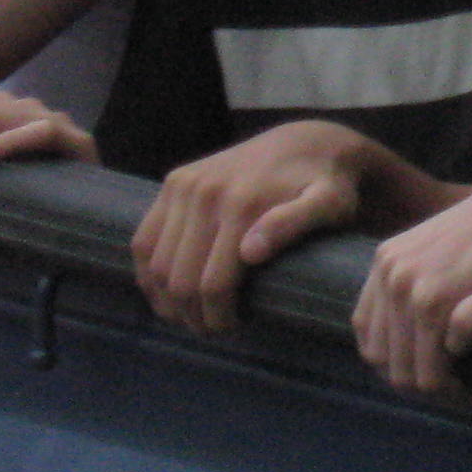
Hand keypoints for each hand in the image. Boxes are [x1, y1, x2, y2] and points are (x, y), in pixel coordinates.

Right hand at [129, 120, 386, 336]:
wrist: (307, 142)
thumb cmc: (326, 184)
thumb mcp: (329, 203)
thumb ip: (294, 224)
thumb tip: (250, 252)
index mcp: (241, 204)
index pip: (212, 283)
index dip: (217, 316)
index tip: (230, 329)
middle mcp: (205, 192)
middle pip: (180, 278)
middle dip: (192, 314)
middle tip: (210, 329)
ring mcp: (184, 185)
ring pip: (155, 263)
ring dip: (166, 299)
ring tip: (188, 316)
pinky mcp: (173, 181)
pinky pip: (143, 239)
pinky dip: (147, 273)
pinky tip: (165, 292)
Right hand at [354, 160, 471, 393]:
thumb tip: (452, 345)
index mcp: (430, 298)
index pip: (426, 377)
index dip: (452, 394)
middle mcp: (398, 282)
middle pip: (396, 367)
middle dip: (427, 384)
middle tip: (460, 385)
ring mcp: (386, 267)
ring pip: (375, 347)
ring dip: (402, 364)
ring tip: (438, 366)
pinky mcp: (383, 255)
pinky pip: (364, 316)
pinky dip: (381, 339)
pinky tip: (410, 344)